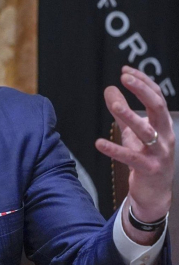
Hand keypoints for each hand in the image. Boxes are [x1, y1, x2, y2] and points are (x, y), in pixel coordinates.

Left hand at [96, 66, 175, 243]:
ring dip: (129, 115)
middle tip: (125, 77)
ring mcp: (159, 153)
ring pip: (146, 131)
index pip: (158, 97)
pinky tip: (98, 143)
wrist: (154, 193)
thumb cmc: (144, 158)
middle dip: (142, 90)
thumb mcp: (133, 132)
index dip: (143, 82)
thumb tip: (109, 89)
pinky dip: (114, 150)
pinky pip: (131, 157)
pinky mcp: (149, 169)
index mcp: (163, 125)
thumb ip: (122, 112)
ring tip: (113, 103)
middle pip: (158, 108)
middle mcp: (165, 136)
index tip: (125, 70)